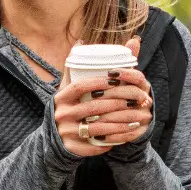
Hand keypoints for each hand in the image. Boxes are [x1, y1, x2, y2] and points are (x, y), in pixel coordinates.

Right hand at [53, 37, 151, 154]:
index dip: (99, 81)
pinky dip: (112, 141)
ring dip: (120, 123)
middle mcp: (61, 114)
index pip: (80, 86)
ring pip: (98, 127)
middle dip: (118, 103)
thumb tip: (82, 41)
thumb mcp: (68, 89)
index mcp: (61, 98)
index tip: (118, 79)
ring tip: (137, 119)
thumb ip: (76, 68)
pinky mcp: (73, 148)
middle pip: (93, 107)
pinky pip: (95, 145)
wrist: (53, 140)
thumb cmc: (67, 108)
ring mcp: (66, 132)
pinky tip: (126, 136)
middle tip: (137, 100)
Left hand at [86, 67, 152, 145]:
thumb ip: (108, 61)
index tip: (109, 73)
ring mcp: (145, 116)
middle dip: (113, 94)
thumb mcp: (111, 80)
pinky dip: (113, 136)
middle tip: (94, 95)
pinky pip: (128, 135)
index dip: (125, 74)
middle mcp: (146, 100)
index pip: (138, 76)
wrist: (124, 121)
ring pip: (129, 115)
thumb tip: (101, 41)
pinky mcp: (140, 132)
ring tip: (91, 117)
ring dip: (110, 116)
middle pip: (133, 94)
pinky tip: (99, 137)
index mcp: (141, 85)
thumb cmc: (112, 96)